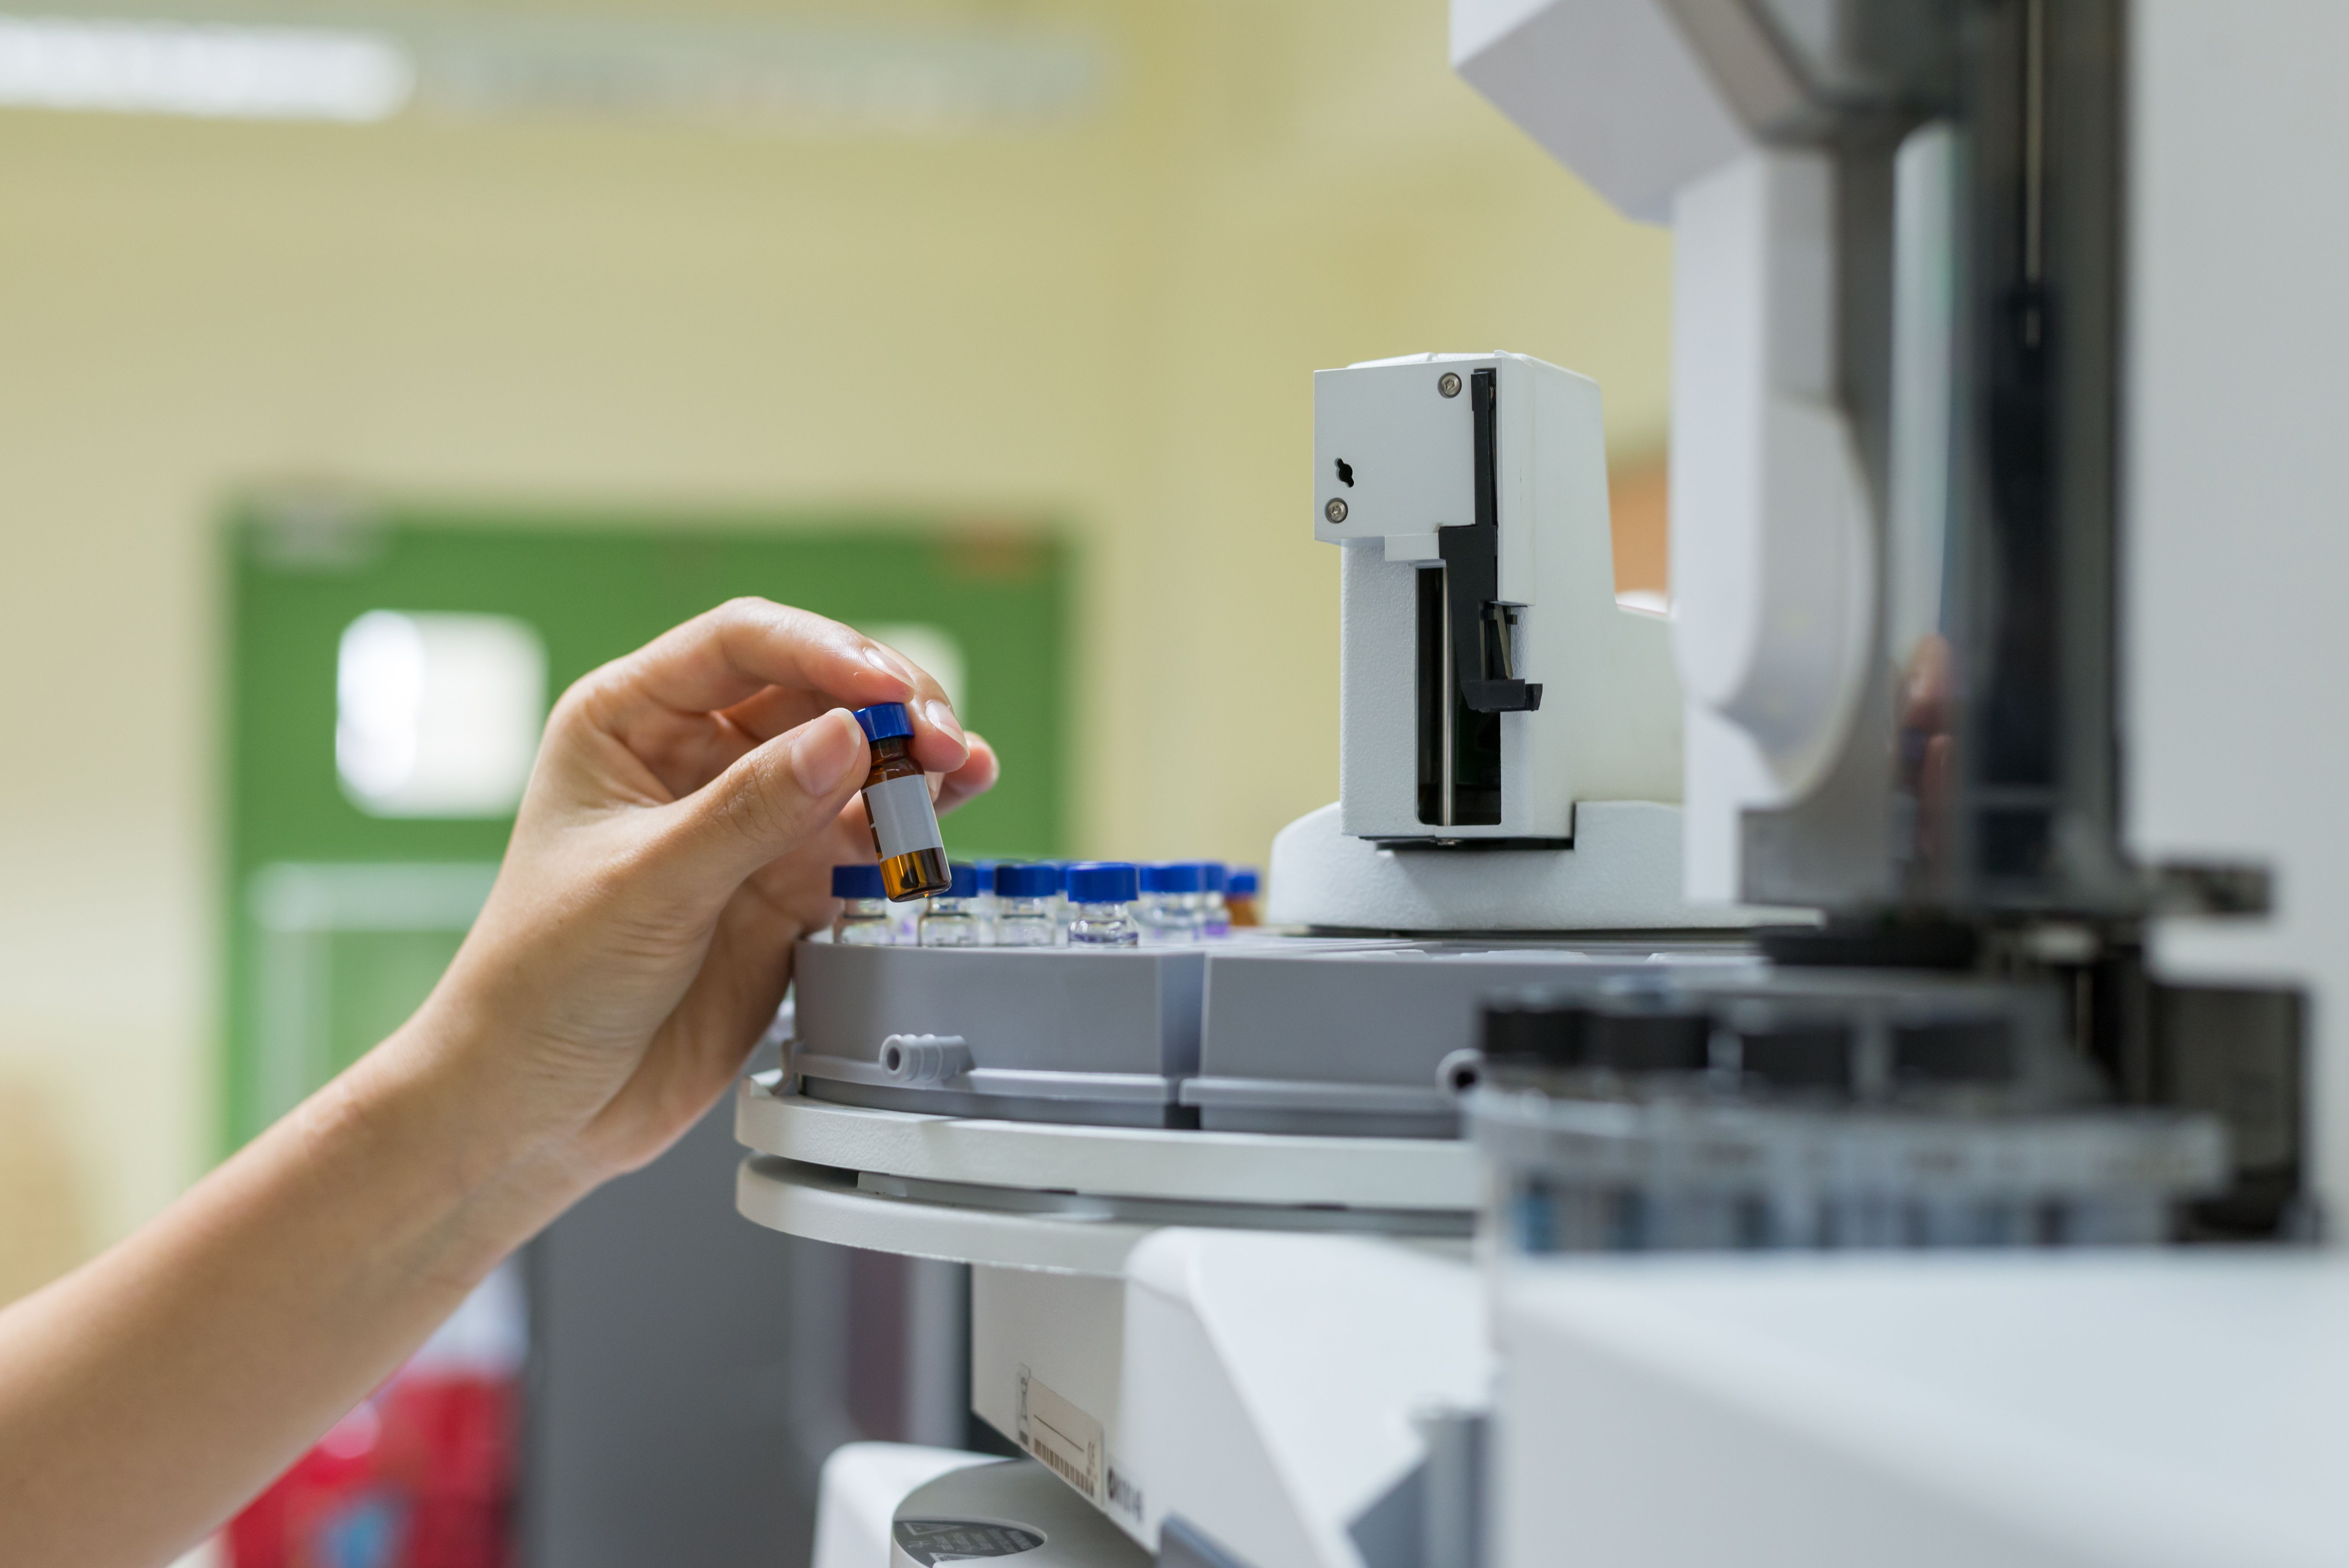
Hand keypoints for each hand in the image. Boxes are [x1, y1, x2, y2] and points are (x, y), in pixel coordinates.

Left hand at [397, 597, 997, 1190]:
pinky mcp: (786, 886)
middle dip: (885, 704)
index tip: (887, 688)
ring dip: (911, 756)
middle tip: (939, 737)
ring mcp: (745, 822)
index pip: (742, 644)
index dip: (824, 651)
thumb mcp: (645, 886)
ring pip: (850, 760)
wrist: (539, 1106)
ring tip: (964, 765)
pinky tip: (951, 807)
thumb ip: (750, 811)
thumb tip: (847, 736)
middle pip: (812, 692)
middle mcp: (693, 758)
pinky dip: (911, 821)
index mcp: (630, 722)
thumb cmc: (541, 984)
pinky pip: (863, 835)